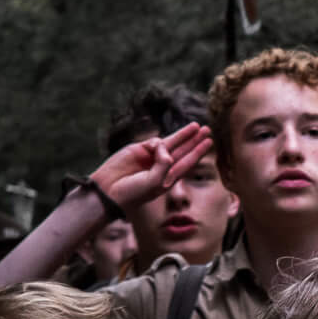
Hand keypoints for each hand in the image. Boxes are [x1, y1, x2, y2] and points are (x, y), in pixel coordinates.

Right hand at [88, 125, 211, 221]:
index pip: (187, 162)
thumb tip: (166, 145)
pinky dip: (158, 143)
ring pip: (171, 143)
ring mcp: (150, 157)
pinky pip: (154, 142)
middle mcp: (161, 166)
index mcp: (168, 178)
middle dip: (194, 140)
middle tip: (207, 130)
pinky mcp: (139, 149)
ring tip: (196, 126)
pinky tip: (155, 148)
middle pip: (182, 150)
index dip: (198, 152)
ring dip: (183, 135)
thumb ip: (164, 164)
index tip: (209, 142)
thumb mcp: (154, 182)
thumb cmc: (133, 192)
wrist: (108, 190)